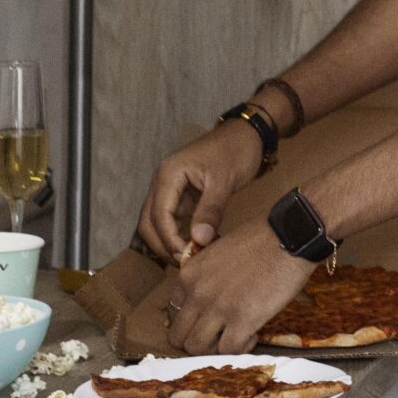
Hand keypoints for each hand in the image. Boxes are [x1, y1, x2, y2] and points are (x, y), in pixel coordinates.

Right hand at [137, 120, 265, 261]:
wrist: (248, 134)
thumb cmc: (236, 151)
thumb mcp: (225, 180)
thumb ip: (210, 210)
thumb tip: (198, 240)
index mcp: (168, 175)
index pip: (158, 216)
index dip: (169, 240)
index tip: (187, 257)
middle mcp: (163, 182)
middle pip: (149, 223)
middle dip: (163, 245)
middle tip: (186, 263)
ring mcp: (170, 189)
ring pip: (158, 223)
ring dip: (170, 241)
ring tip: (192, 258)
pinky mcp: (182, 195)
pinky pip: (173, 219)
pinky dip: (180, 233)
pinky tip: (198, 245)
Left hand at [165, 220, 314, 354]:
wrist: (290, 236)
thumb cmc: (262, 238)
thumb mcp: (218, 250)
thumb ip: (205, 274)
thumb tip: (207, 294)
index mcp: (188, 275)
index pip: (173, 313)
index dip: (191, 321)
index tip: (208, 321)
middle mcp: (196, 293)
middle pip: (178, 337)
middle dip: (198, 340)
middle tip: (219, 335)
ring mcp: (217, 308)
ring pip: (197, 349)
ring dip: (216, 348)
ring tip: (236, 336)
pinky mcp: (242, 320)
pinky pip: (229, 350)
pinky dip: (241, 348)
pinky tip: (253, 335)